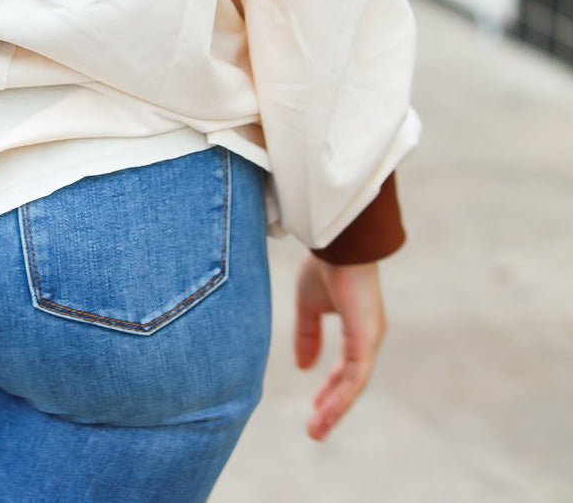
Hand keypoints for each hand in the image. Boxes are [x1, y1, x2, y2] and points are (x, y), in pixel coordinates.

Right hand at [293, 253, 386, 440]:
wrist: (336, 242)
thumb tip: (303, 366)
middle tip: (315, 430)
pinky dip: (340, 397)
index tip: (316, 407)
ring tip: (315, 431)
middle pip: (352, 382)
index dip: (331, 388)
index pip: (346, 367)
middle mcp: (368, 336)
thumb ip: (307, 334)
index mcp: (358, 327)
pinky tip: (326, 412)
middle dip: (332, 406)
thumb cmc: (325, 265)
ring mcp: (370, 339)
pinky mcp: (366, 339)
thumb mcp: (308, 304)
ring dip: (334, 409)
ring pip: (354, 385)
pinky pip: (355, 377)